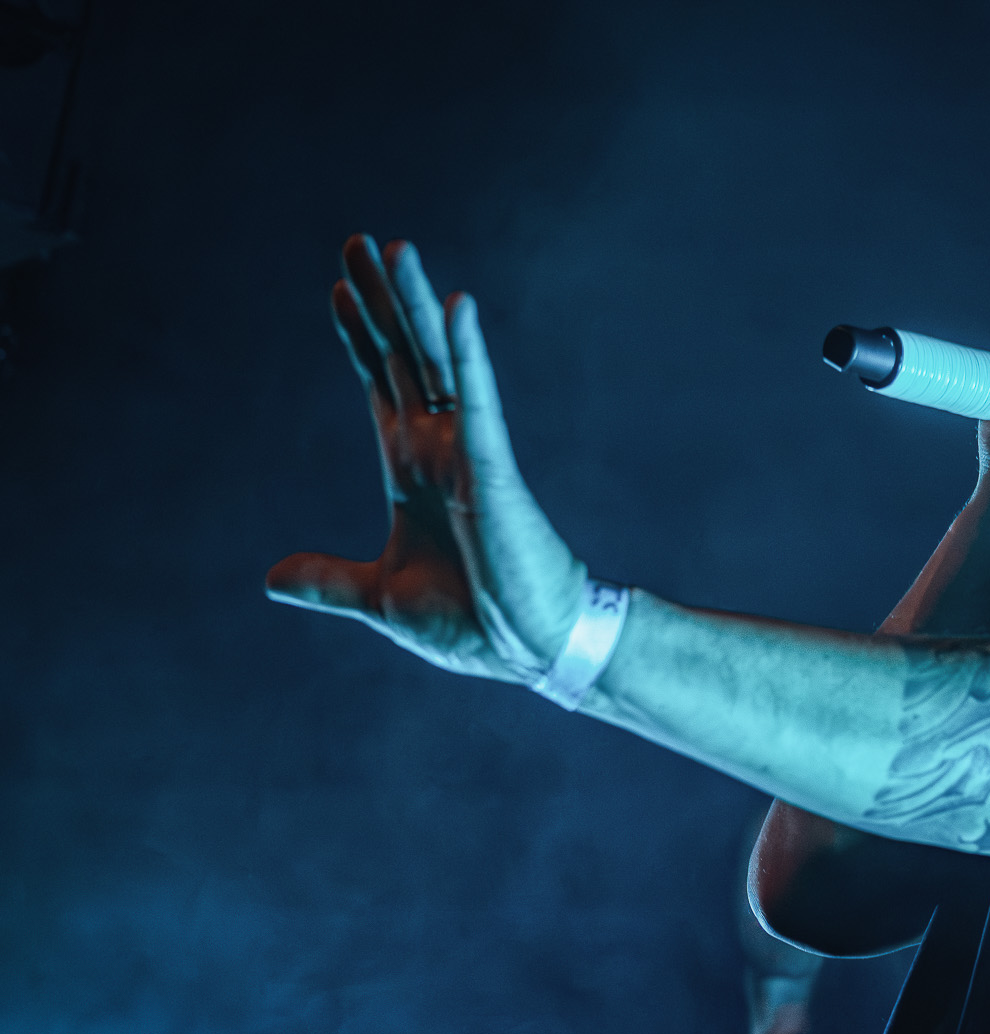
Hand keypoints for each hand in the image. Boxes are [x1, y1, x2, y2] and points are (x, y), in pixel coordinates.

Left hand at [266, 236, 582, 683]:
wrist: (530, 648)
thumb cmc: (474, 623)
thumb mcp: (382, 598)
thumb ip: (330, 579)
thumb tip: (271, 579)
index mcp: (411, 470)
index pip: (380, 387)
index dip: (358, 339)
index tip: (338, 290)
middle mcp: (438, 448)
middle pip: (403, 356)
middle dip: (380, 299)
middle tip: (358, 241)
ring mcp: (466, 452)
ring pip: (435, 361)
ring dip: (414, 302)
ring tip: (395, 247)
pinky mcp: (493, 468)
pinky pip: (478, 400)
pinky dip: (468, 354)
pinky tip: (457, 306)